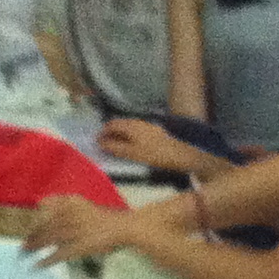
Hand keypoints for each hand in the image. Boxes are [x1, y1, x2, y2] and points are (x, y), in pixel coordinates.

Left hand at [24, 195, 146, 268]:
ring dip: (34, 247)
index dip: (34, 219)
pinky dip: (47, 261)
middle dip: (32, 236)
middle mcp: (70, 214)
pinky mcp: (78, 247)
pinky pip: (59, 254)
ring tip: (24, 254)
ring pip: (49, 239)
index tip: (28, 227)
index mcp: (71, 202)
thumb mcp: (82, 204)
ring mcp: (74, 231)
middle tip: (22, 246)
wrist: (122, 227)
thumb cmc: (103, 218)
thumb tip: (40, 203)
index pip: (45, 207)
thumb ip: (63, 203)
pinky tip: (37, 266)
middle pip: (45, 225)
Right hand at [96, 118, 212, 178]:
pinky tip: (131, 148)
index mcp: (131, 126)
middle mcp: (139, 123)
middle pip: (120, 124)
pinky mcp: (156, 133)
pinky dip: (129, 138)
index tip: (96, 142)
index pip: (111, 124)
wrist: (182, 155)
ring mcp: (148, 127)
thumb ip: (116, 147)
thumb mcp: (132, 153)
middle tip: (103, 145)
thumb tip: (101, 143)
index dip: (102, 132)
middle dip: (110, 133)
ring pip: (129, 128)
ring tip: (115, 148)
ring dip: (120, 135)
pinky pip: (137, 132)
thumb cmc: (156, 154)